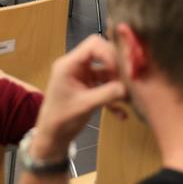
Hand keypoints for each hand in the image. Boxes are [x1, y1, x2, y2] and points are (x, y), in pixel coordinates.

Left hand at [30, 35, 126, 160]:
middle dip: (117, 68)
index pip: (93, 45)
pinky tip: (121, 113)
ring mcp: (83, 77)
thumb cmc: (61, 119)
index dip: (110, 53)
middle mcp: (76, 66)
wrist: (52, 138)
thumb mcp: (84, 106)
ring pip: (107, 71)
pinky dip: (114, 97)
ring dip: (118, 83)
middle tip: (130, 79)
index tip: (122, 68)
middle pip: (103, 54)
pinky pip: (106, 85)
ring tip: (128, 97)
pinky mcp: (89, 87)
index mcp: (69, 64)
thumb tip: (129, 87)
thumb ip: (107, 94)